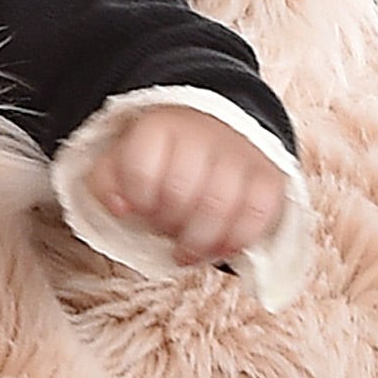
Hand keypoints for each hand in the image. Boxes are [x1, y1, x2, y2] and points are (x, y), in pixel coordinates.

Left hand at [83, 107, 286, 267]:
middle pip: (180, 193)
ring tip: (187, 249)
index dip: (138, 200)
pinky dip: (237, 240)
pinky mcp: (270, 176)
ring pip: (219, 207)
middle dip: (167, 224)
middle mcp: (203, 135)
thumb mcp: (122, 161)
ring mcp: (240, 155)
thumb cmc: (163, 158)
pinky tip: (220, 247)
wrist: (218, 131)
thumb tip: (121, 208)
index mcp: (160, 128)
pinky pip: (259, 215)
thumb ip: (107, 183)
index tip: (141, 208)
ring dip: (199, 241)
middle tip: (165, 230)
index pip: (141, 170)